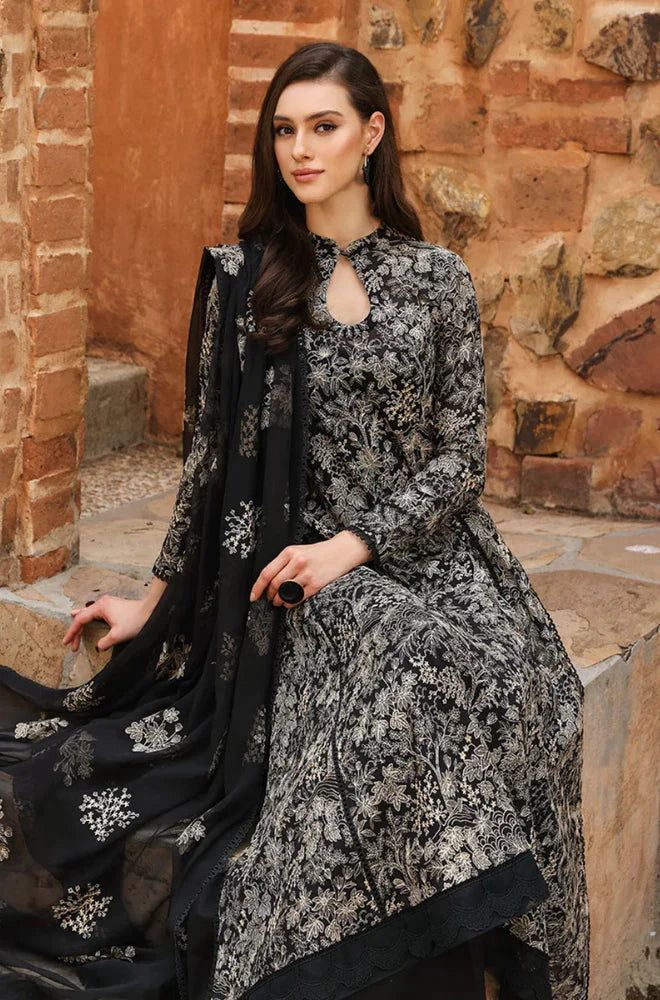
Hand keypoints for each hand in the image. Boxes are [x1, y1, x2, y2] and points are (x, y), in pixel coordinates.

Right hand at [62, 595, 155, 652]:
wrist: (151, 610)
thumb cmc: (136, 621)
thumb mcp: (118, 635)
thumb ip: (105, 642)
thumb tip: (98, 647)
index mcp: (100, 607)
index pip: (80, 620)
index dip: (72, 632)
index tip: (67, 643)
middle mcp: (102, 603)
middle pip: (83, 616)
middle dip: (76, 631)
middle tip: (71, 644)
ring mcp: (107, 603)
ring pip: (88, 613)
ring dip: (81, 624)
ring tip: (73, 631)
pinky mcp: (113, 605)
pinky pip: (95, 612)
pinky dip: (88, 618)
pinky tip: (86, 618)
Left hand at [249, 531, 371, 607]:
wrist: (342, 551)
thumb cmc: (319, 552)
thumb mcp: (299, 550)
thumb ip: (284, 563)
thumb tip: (269, 581)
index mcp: (289, 552)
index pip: (267, 572)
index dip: (257, 587)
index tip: (253, 596)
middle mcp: (297, 562)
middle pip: (274, 584)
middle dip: (269, 595)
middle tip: (269, 598)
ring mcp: (307, 574)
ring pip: (285, 592)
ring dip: (279, 600)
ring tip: (279, 601)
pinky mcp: (315, 584)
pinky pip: (297, 598)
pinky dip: (290, 603)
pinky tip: (289, 602)